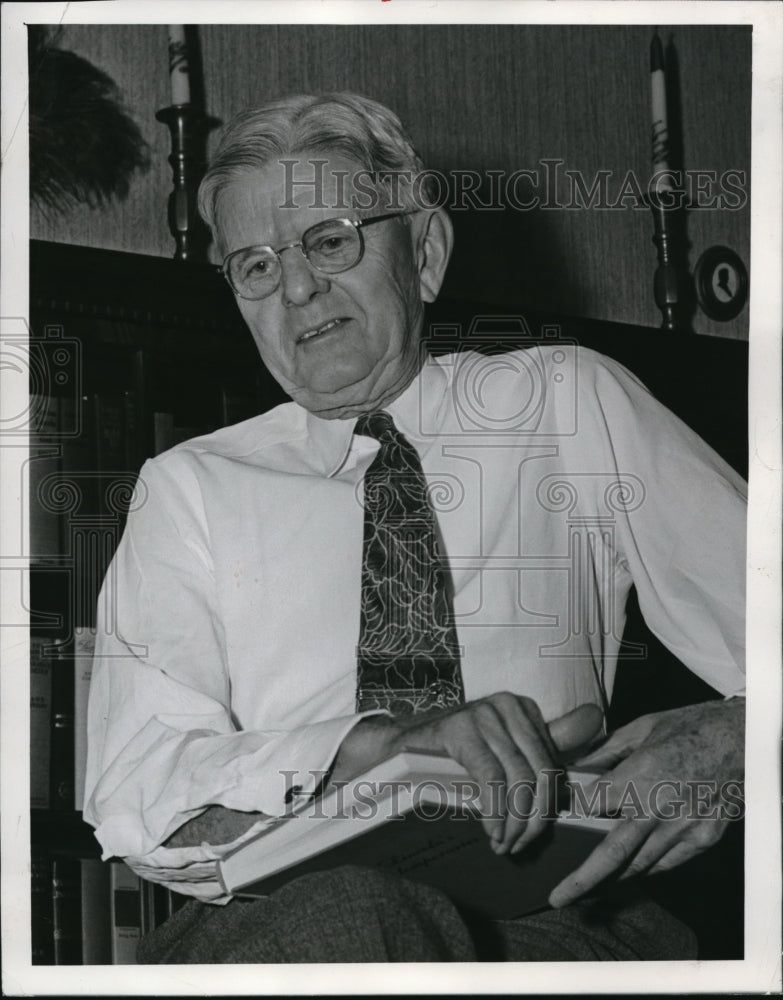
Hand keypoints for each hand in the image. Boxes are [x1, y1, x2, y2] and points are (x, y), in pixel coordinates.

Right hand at [332, 694, 603, 854]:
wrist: (395, 748)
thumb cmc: (450, 754)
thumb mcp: (501, 750)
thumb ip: (545, 740)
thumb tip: (594, 716)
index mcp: (523, 709)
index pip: (553, 765)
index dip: (547, 808)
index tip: (532, 838)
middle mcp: (506, 704)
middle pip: (540, 772)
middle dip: (533, 819)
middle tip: (517, 848)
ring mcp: (482, 713)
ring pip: (518, 779)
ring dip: (513, 822)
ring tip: (502, 845)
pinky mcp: (459, 728)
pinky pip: (491, 779)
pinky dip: (495, 811)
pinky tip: (490, 830)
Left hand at [548, 697, 744, 907]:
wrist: (745, 739)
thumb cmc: (691, 727)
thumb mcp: (642, 727)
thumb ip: (605, 752)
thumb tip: (574, 767)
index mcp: (641, 775)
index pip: (592, 804)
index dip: (571, 809)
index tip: (554, 815)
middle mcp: (660, 808)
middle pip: (614, 853)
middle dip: (583, 879)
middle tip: (558, 898)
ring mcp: (685, 828)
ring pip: (640, 865)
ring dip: (612, 879)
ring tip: (586, 891)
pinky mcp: (704, 839)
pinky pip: (667, 862)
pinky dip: (644, 868)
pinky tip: (628, 872)